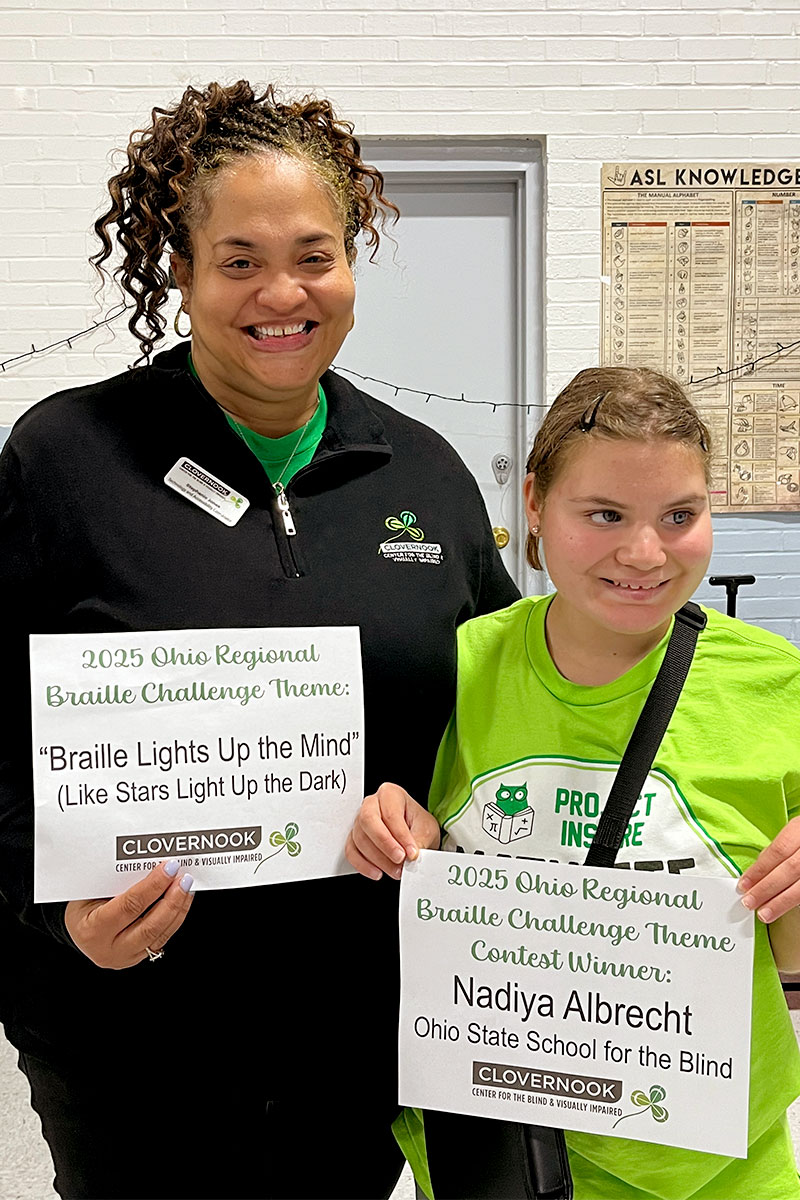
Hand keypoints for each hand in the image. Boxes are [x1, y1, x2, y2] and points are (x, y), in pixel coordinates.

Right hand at [64, 859, 193, 968]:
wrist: (78, 931)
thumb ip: (115, 882)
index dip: (152, 886)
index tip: (168, 868)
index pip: (129, 907)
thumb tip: (148, 863)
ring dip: (178, 908)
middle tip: (183, 878)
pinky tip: (182, 901)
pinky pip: (162, 938)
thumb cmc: (83, 906)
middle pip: (149, 925)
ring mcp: (126, 957)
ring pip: (160, 934)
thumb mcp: (89, 893)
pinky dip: (176, 918)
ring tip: (186, 887)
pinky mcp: (139, 957)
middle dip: (171, 899)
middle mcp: (109, 948)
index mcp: (93, 930)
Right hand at [346, 782, 440, 880]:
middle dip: (384, 844)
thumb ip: (419, 840)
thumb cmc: (418, 825)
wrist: (415, 833)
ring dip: (378, 859)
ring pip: (360, 839)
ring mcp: (359, 820)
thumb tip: (411, 855)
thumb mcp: (426, 829)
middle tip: (400, 859)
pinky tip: (378, 872)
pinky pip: (351, 851)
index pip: (391, 814)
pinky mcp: (353, 838)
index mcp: (390, 794)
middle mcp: (371, 804)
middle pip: (368, 821)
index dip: (401, 836)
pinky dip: (363, 865)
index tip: (412, 852)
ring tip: (396, 870)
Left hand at [737, 817, 799, 922]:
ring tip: (765, 913)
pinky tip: (784, 908)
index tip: (744, 884)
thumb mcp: (795, 832)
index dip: (759, 869)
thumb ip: (780, 848)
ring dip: (780, 902)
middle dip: (766, 888)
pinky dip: (795, 901)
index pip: (778, 851)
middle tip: (749, 901)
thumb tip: (758, 868)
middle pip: (789, 870)